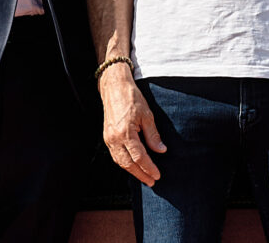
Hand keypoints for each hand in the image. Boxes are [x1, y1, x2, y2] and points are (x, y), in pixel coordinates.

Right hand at [99, 65, 165, 187]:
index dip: (149, 168)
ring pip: (120, 162)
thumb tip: (161, 150)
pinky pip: (115, 155)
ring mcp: (109, 139)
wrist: (114, 87)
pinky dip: (124, 163)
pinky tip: (132, 166)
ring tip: (144, 177)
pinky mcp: (107, 137)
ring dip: (132, 171)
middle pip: (128, 164)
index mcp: (126, 133)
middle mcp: (115, 138)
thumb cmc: (131, 97)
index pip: (139, 157)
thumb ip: (153, 135)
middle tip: (152, 181)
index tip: (157, 175)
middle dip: (141, 174)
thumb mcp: (147, 115)